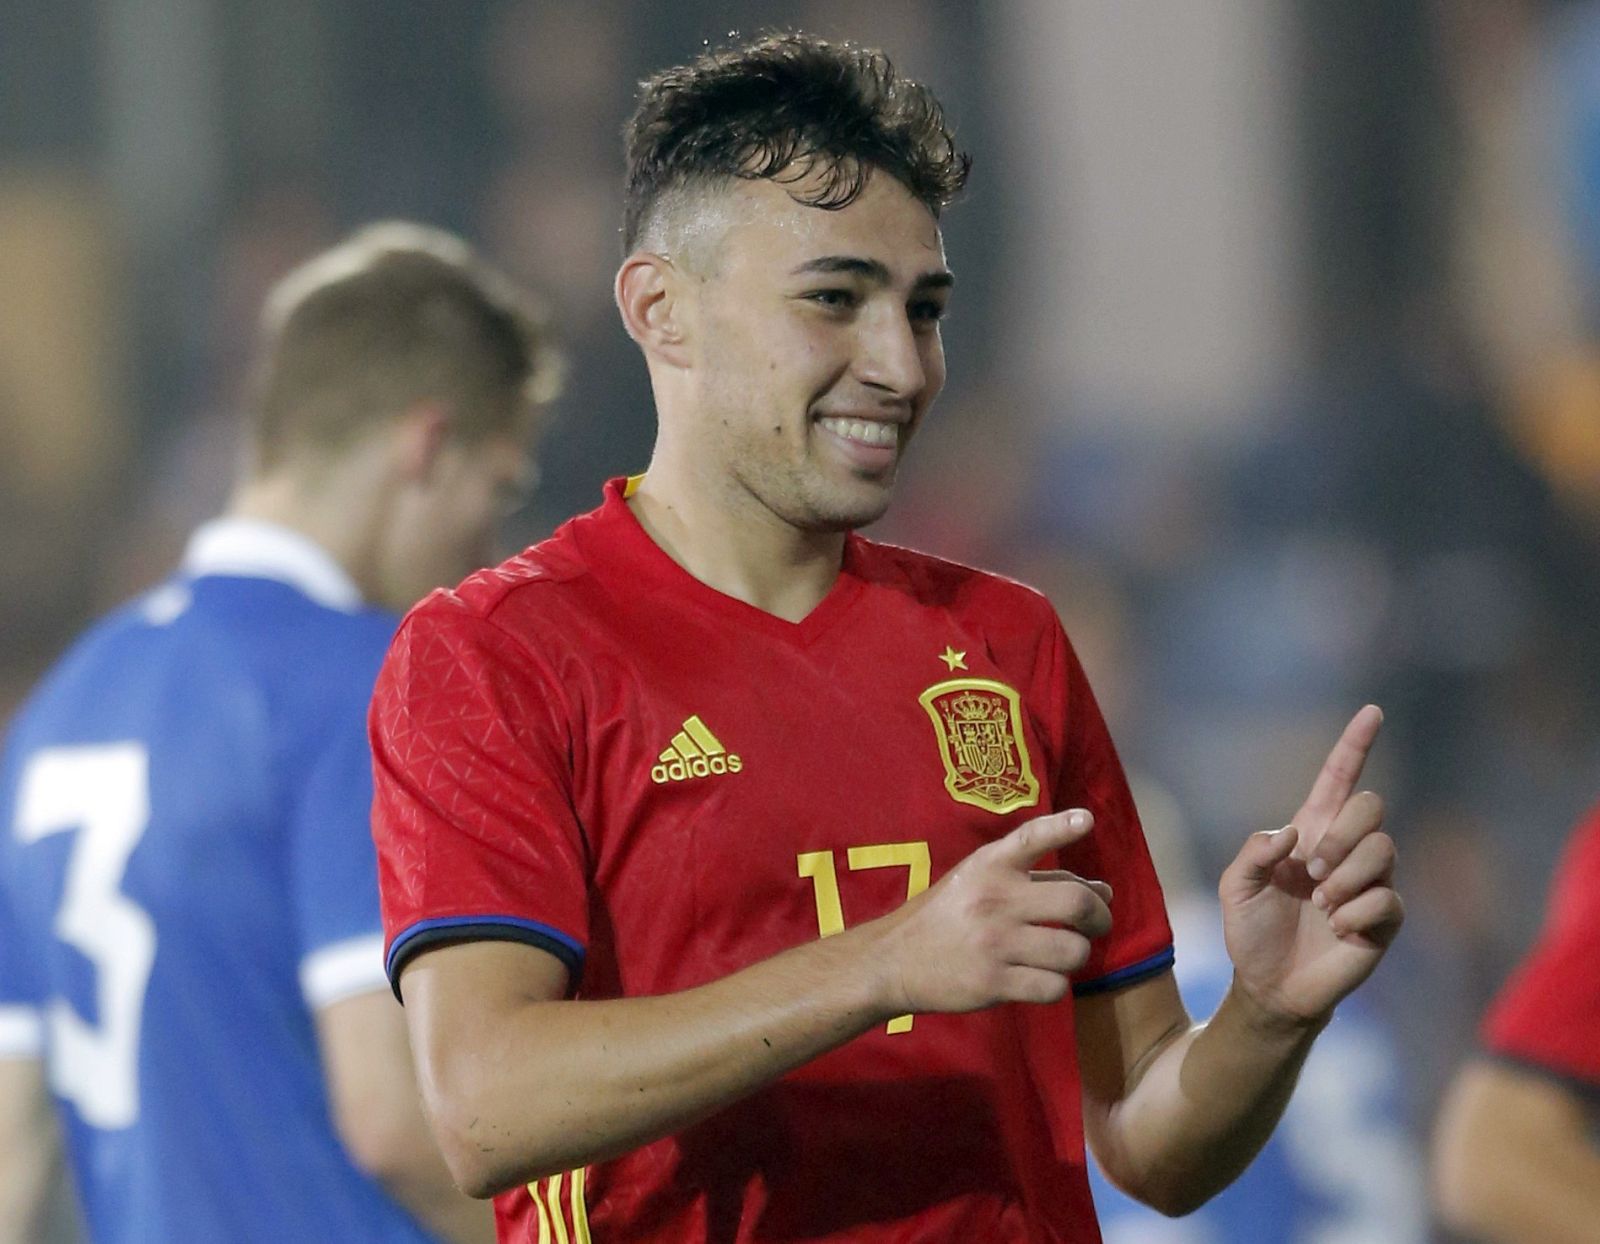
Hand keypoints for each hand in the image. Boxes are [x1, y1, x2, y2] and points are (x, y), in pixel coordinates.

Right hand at [870, 808, 1112, 1015]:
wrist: (894, 960)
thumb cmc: (946, 916)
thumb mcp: (980, 882)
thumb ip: (1040, 881)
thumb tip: (1105, 891)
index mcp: (989, 866)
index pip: (1030, 838)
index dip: (1061, 827)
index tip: (1085, 821)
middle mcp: (995, 899)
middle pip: (1075, 902)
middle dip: (1099, 917)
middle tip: (1097, 924)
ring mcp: (995, 942)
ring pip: (1073, 950)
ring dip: (1076, 955)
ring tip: (1061, 955)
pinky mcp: (993, 982)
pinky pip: (1053, 987)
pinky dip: (1055, 986)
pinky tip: (1040, 979)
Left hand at [1220, 705, 1403, 1025]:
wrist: (1269, 984)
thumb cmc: (1251, 931)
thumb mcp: (1234, 887)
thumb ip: (1254, 851)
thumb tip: (1296, 833)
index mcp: (1310, 832)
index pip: (1338, 778)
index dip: (1355, 745)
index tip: (1371, 711)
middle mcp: (1345, 851)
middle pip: (1371, 806)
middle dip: (1343, 834)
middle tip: (1313, 871)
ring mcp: (1369, 884)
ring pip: (1385, 849)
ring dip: (1346, 877)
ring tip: (1322, 904)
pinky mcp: (1384, 920)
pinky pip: (1387, 900)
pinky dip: (1355, 913)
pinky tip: (1338, 928)